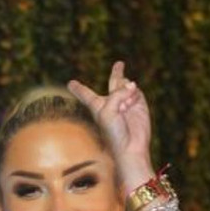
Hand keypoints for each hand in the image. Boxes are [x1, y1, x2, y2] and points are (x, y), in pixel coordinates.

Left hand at [67, 61, 152, 190]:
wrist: (131, 147)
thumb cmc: (113, 133)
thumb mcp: (108, 111)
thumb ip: (117, 94)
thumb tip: (133, 85)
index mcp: (97, 106)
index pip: (85, 94)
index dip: (78, 88)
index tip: (70, 83)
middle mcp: (111, 102)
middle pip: (113, 83)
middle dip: (117, 73)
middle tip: (119, 63)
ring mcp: (126, 102)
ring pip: (125, 84)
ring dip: (124, 90)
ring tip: (123, 106)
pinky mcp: (138, 104)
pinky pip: (136, 91)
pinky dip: (133, 94)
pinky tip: (130, 104)